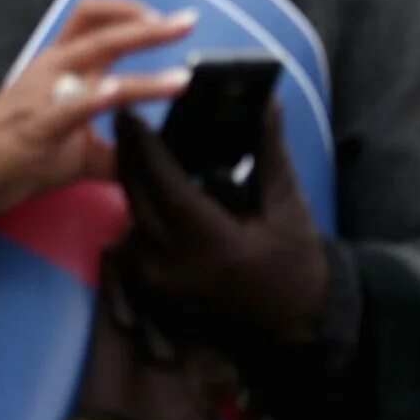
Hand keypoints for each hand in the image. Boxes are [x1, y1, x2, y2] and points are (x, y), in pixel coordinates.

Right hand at [0, 0, 194, 221]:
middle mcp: (54, 69)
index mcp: (62, 65)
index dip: (132, 12)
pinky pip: (66, 108)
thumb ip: (118, 148)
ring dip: (140, 74)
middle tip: (187, 24)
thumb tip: (158, 159)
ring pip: (92, 65)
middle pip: (102, 32)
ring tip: (178, 79)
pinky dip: (93, 98)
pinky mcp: (35, 127)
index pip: (94, 19)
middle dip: (149, 27)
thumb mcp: (78, 148)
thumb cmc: (18, 153)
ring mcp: (43, 95)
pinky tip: (115, 93)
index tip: (169, 21)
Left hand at [114, 106, 330, 354]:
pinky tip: (147, 191)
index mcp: (213, 243)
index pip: (168, 186)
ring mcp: (163, 284)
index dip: (147, 149)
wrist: (293, 317)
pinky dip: (140, 214)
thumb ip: (270, 152)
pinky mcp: (157, 293)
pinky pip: (135, 245)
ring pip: (131, 222)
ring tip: (135, 152)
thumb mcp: (287, 202)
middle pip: (138, 201)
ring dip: (132, 186)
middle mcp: (178, 266)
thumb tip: (269, 103)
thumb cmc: (295, 257)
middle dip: (128, 158)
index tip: (131, 116)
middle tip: (124, 123)